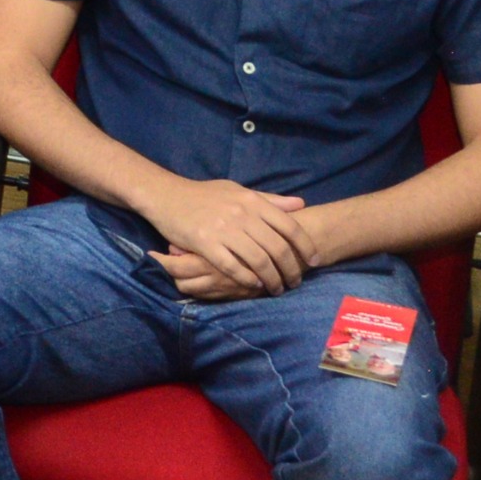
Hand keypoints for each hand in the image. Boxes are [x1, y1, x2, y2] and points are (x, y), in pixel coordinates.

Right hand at [146, 178, 313, 296]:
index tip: (313, 261)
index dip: (306, 246)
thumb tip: (300, 205)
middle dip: (291, 269)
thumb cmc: (204, 194)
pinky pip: (233, 267)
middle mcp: (241, 214)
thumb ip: (269, 199)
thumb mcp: (238, 191)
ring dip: (273, 279)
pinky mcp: (206, 244)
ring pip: (259, 261)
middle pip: (277, 248)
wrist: (167, 196)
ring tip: (277, 289)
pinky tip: (254, 285)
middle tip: (295, 281)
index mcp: (252, 201)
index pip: (289, 226)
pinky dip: (248, 279)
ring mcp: (223, 229)